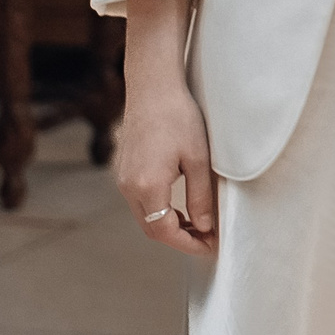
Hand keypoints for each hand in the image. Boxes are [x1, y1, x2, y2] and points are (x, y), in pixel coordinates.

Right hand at [115, 8, 215, 257]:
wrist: (153, 88)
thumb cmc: (180, 118)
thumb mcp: (198, 159)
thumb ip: (200, 197)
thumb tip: (204, 227)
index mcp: (147, 187)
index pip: (164, 231)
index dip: (188, 244)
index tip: (211, 246)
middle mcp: (129, 188)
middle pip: (152, 228)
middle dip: (179, 238)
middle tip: (208, 239)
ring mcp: (123, 179)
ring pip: (145, 216)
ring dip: (169, 225)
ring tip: (199, 225)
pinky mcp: (124, 170)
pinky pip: (140, 201)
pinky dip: (160, 210)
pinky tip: (180, 205)